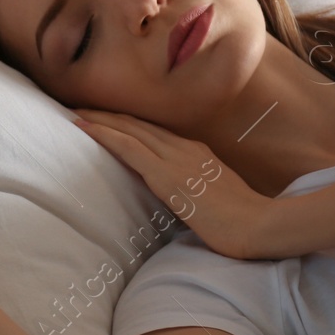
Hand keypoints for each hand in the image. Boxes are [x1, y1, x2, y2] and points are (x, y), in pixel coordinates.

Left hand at [73, 108, 278, 259]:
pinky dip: (103, 134)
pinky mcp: (166, 175)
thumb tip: (179, 198)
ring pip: (129, 130)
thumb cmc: (243, 223)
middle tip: (79, 107)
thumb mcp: (214, 200)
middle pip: (139, 126)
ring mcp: (176, 159)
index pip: (155, 133)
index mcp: (197, 154)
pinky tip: (83, 127)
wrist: (260, 226)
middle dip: (108, 115)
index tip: (107, 119)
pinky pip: (128, 148)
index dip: (129, 125)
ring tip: (74, 112)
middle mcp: (185, 149)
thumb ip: (195, 191)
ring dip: (100, 119)